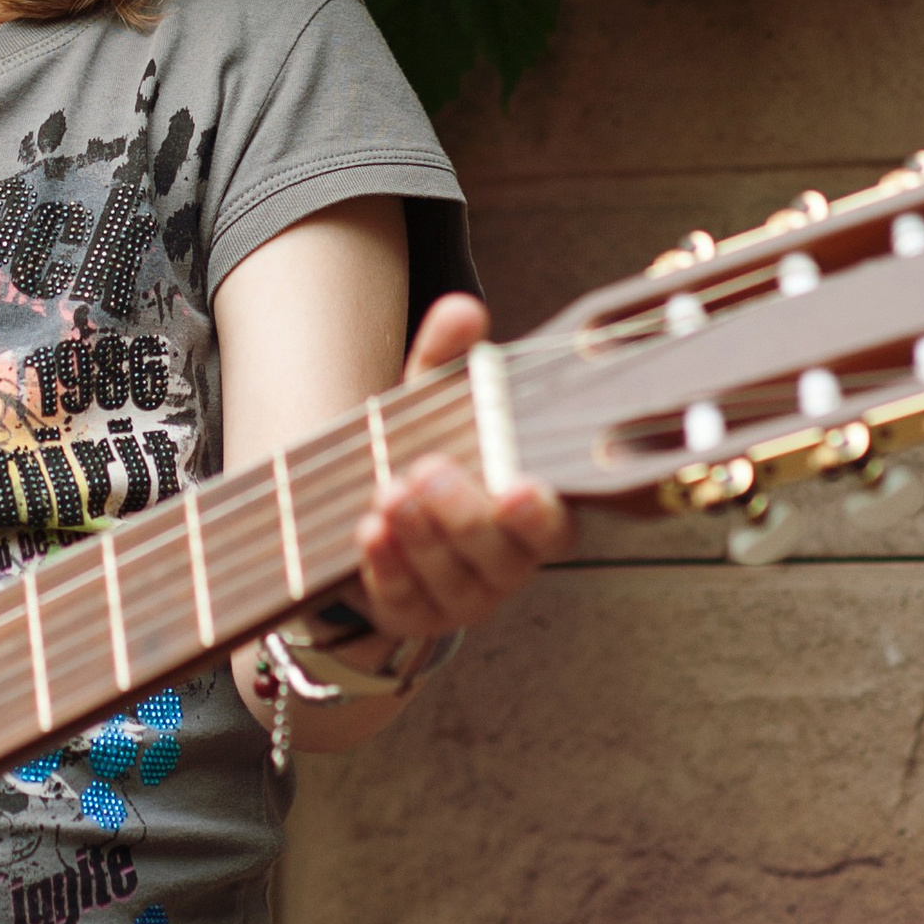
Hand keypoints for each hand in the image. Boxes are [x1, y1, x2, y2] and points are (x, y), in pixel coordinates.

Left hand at [351, 291, 570, 640]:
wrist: (377, 513)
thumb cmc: (429, 451)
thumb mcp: (434, 403)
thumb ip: (448, 358)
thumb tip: (461, 309)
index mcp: (533, 514)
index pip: (554, 526)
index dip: (540, 514)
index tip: (517, 488)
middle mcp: (507, 562)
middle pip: (499, 555)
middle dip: (463, 515)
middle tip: (429, 470)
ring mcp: (462, 596)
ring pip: (450, 578)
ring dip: (419, 536)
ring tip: (390, 493)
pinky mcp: (415, 614)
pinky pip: (402, 599)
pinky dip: (385, 566)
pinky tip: (369, 533)